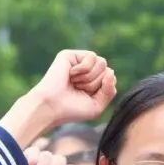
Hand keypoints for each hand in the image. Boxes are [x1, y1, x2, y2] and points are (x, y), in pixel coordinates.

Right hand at [0, 51, 116, 147]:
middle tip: (78, 89)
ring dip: (89, 78)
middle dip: (95, 84)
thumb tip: (111, 70)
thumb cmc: (72, 109)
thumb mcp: (97, 106)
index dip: (103, 90)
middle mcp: (87, 70)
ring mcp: (79, 61)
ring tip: (74, 82)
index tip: (86, 97)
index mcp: (93, 82)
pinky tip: (71, 74)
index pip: (111, 79)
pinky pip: (92, 57)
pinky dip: (83, 69)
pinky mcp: (71, 55)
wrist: (52, 107)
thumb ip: (109, 90)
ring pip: (102, 63)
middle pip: (107, 70)